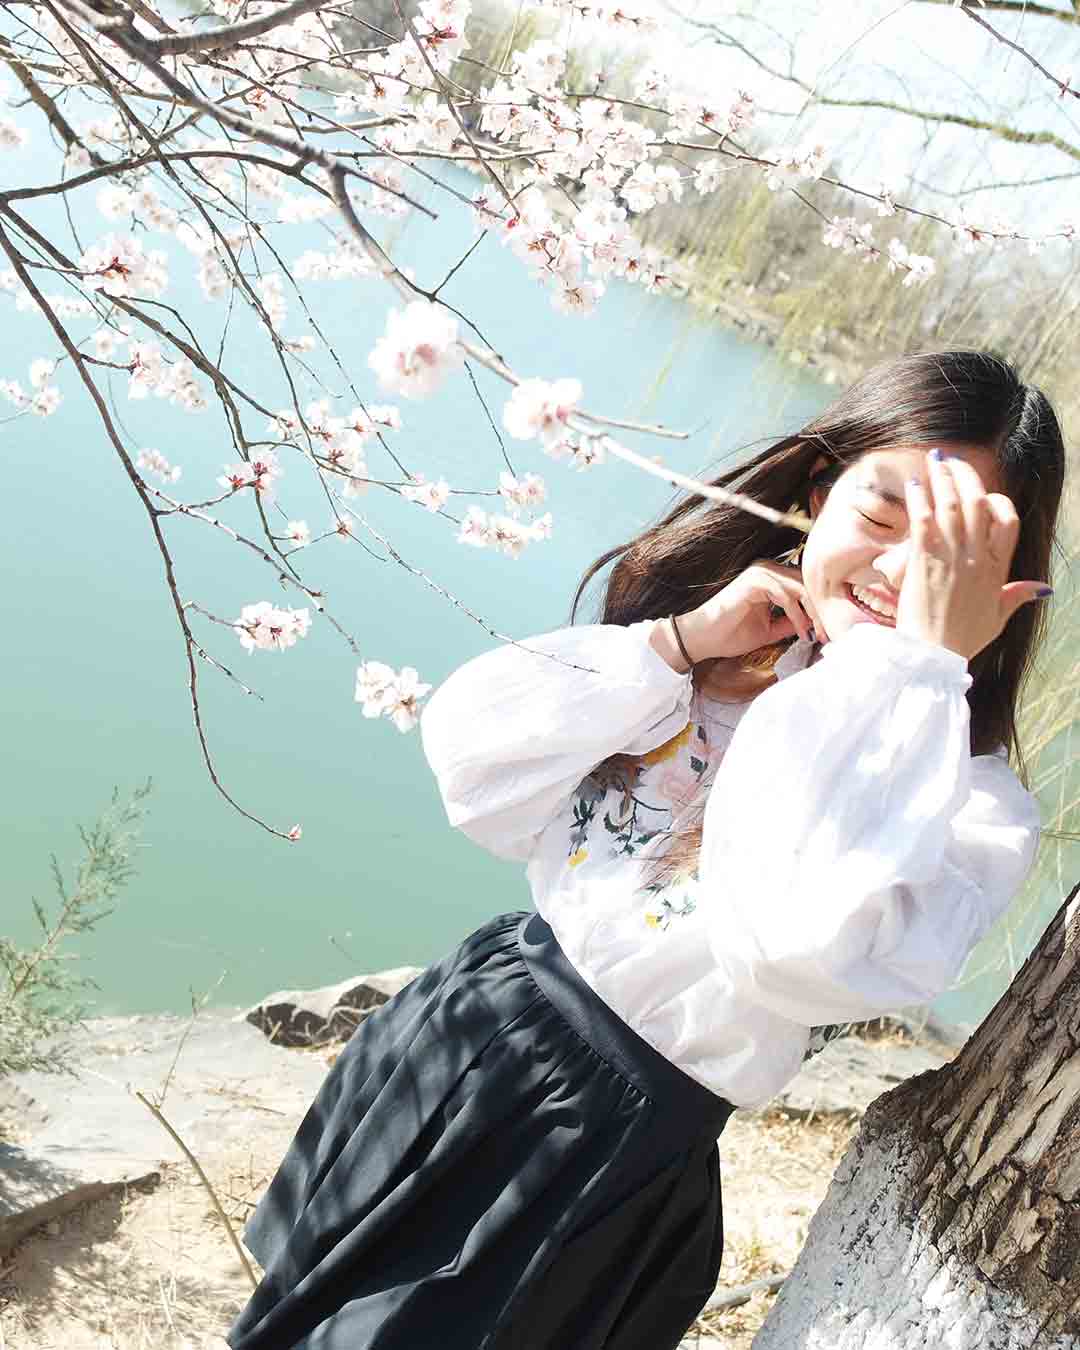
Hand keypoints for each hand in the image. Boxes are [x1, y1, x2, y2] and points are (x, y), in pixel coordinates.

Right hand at [661, 560, 824, 668]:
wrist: (703, 638)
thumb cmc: (730, 634)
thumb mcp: (771, 629)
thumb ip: (791, 622)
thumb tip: (815, 625)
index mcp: (772, 579)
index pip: (806, 588)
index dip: (819, 610)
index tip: (826, 633)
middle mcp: (768, 570)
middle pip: (808, 585)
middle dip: (820, 611)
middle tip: (827, 634)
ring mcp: (760, 573)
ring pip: (800, 587)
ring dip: (812, 613)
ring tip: (816, 634)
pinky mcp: (754, 580)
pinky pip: (785, 593)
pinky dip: (796, 613)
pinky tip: (800, 630)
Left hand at [899, 452, 1051, 660]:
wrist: (933, 655)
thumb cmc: (962, 639)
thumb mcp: (997, 618)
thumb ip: (1016, 597)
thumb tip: (1043, 589)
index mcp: (997, 569)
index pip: (1007, 521)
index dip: (998, 501)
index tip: (986, 494)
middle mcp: (977, 557)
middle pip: (977, 503)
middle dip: (965, 476)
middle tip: (952, 461)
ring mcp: (951, 556)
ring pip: (951, 505)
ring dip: (942, 479)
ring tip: (934, 461)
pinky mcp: (924, 560)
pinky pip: (924, 520)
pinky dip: (919, 499)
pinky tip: (913, 484)